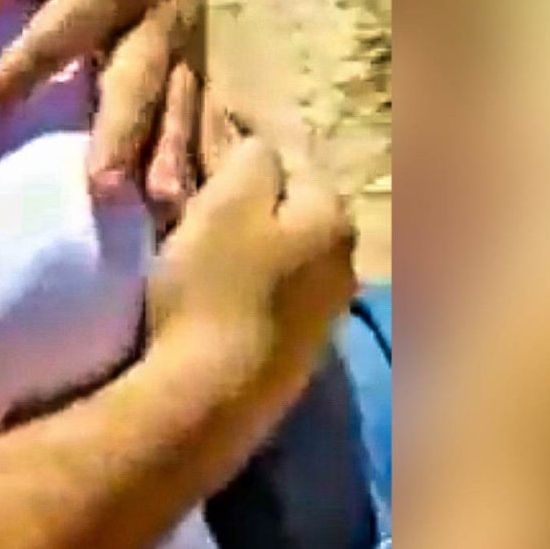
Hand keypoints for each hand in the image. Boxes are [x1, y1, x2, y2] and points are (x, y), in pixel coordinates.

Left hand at [0, 0, 209, 206]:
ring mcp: (184, 46)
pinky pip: (203, 115)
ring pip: (179, 104)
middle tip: (101, 187)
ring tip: (164, 206)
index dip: (18, 72)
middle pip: (134, 80)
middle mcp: (153, 18)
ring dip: (171, 156)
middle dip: (121, 134)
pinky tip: (192, 202)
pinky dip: (200, 156)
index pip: (56, 34)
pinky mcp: (201, 67)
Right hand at [146, 138, 357, 403]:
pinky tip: (222, 297)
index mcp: (333, 218)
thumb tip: (262, 152)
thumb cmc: (215, 285)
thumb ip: (252, 159)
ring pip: (290, 254)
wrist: (211, 395)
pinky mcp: (305, 352)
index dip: (248, 154)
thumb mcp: (226, 201)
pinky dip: (256, 287)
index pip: (292, 161)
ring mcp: (329, 313)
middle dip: (258, 203)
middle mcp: (346, 263)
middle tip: (203, 204)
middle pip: (297, 211)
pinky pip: (281, 296)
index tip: (207, 158)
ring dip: (257, 247)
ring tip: (206, 251)